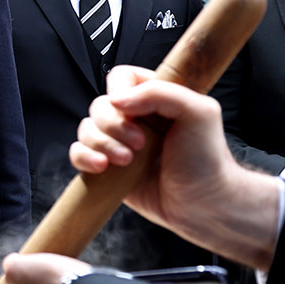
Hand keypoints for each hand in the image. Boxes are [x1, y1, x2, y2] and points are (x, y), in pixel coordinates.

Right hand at [68, 65, 280, 272]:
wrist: (202, 205)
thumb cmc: (206, 159)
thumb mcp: (198, 112)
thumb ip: (161, 93)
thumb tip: (116, 100)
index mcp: (156, 98)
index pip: (122, 78)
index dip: (120, 90)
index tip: (130, 110)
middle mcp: (135, 119)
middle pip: (100, 105)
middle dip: (113, 125)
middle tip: (139, 144)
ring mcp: (119, 144)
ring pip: (86, 129)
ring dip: (101, 143)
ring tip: (125, 161)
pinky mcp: (107, 168)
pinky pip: (78, 154)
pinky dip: (84, 157)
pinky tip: (101, 167)